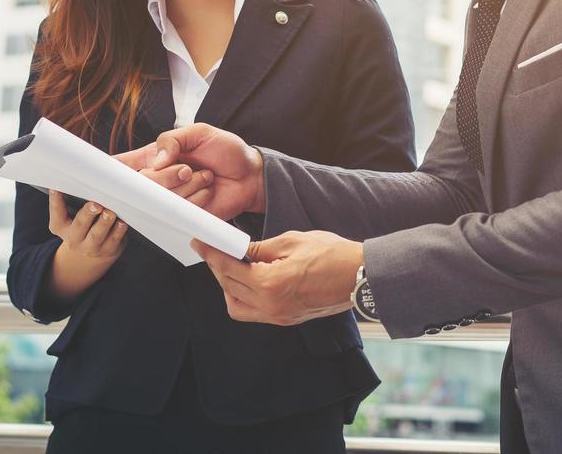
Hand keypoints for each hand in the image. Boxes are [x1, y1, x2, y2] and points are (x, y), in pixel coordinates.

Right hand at [44, 190, 127, 299]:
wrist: (87, 257)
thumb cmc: (80, 227)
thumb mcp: (68, 219)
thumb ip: (70, 202)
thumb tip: (81, 179)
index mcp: (61, 227)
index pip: (57, 214)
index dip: (55, 201)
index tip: (56, 188)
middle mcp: (74, 239)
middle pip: (80, 225)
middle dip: (87, 214)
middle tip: (95, 204)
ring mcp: (92, 247)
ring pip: (98, 235)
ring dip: (104, 223)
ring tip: (109, 213)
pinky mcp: (109, 250)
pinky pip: (114, 241)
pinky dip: (119, 231)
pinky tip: (122, 222)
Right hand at [118, 123, 265, 217]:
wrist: (251, 175)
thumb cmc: (226, 151)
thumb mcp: (200, 132)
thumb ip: (172, 140)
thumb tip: (156, 160)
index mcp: (157, 156)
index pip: (125, 164)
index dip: (111, 169)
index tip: (103, 170)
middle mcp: (160, 179)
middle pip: (143, 184)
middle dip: (166, 176)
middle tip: (188, 168)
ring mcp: (172, 198)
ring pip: (162, 199)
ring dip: (188, 185)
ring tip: (206, 176)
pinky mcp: (185, 215)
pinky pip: (180, 211)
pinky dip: (198, 197)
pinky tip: (209, 190)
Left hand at [191, 231, 362, 325]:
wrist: (360, 277)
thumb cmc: (331, 254)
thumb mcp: (291, 241)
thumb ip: (260, 248)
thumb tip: (238, 249)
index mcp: (270, 284)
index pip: (229, 269)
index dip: (212, 254)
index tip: (201, 243)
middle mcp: (271, 306)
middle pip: (229, 288)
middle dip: (217, 267)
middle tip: (212, 249)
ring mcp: (278, 316)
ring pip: (237, 306)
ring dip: (228, 287)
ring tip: (229, 265)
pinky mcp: (286, 319)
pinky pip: (253, 313)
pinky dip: (243, 297)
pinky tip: (246, 280)